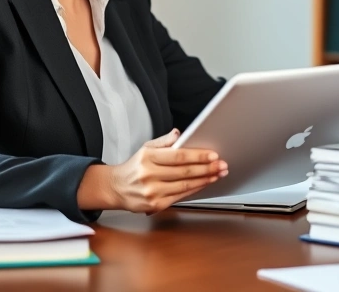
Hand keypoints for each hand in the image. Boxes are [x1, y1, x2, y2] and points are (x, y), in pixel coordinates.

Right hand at [109, 129, 227, 213]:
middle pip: (184, 171)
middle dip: (207, 168)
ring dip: (205, 180)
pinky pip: (180, 196)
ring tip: (218, 174)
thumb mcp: (145, 148)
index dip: (198, 155)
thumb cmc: (134, 167)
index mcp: (148, 157)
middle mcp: (149, 175)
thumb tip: (179, 134)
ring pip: (185, 185)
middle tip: (222, 165)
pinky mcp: (155, 204)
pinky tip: (204, 184)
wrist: (116, 188)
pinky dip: (195, 190)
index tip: (213, 155)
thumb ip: (164, 142)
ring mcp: (152, 191)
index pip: (178, 156)